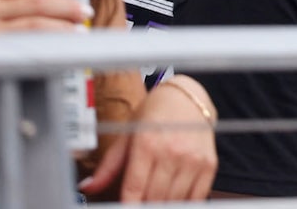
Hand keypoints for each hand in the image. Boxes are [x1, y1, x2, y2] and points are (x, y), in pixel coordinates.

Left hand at [85, 79, 216, 201]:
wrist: (188, 98)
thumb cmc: (154, 115)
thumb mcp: (127, 136)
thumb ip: (108, 166)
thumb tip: (86, 186)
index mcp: (147, 144)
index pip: (134, 190)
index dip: (127, 207)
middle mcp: (172, 152)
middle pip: (154, 199)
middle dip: (144, 206)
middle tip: (138, 204)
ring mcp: (193, 159)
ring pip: (174, 201)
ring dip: (162, 206)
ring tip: (153, 201)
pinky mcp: (209, 164)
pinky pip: (197, 197)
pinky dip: (184, 204)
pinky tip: (173, 201)